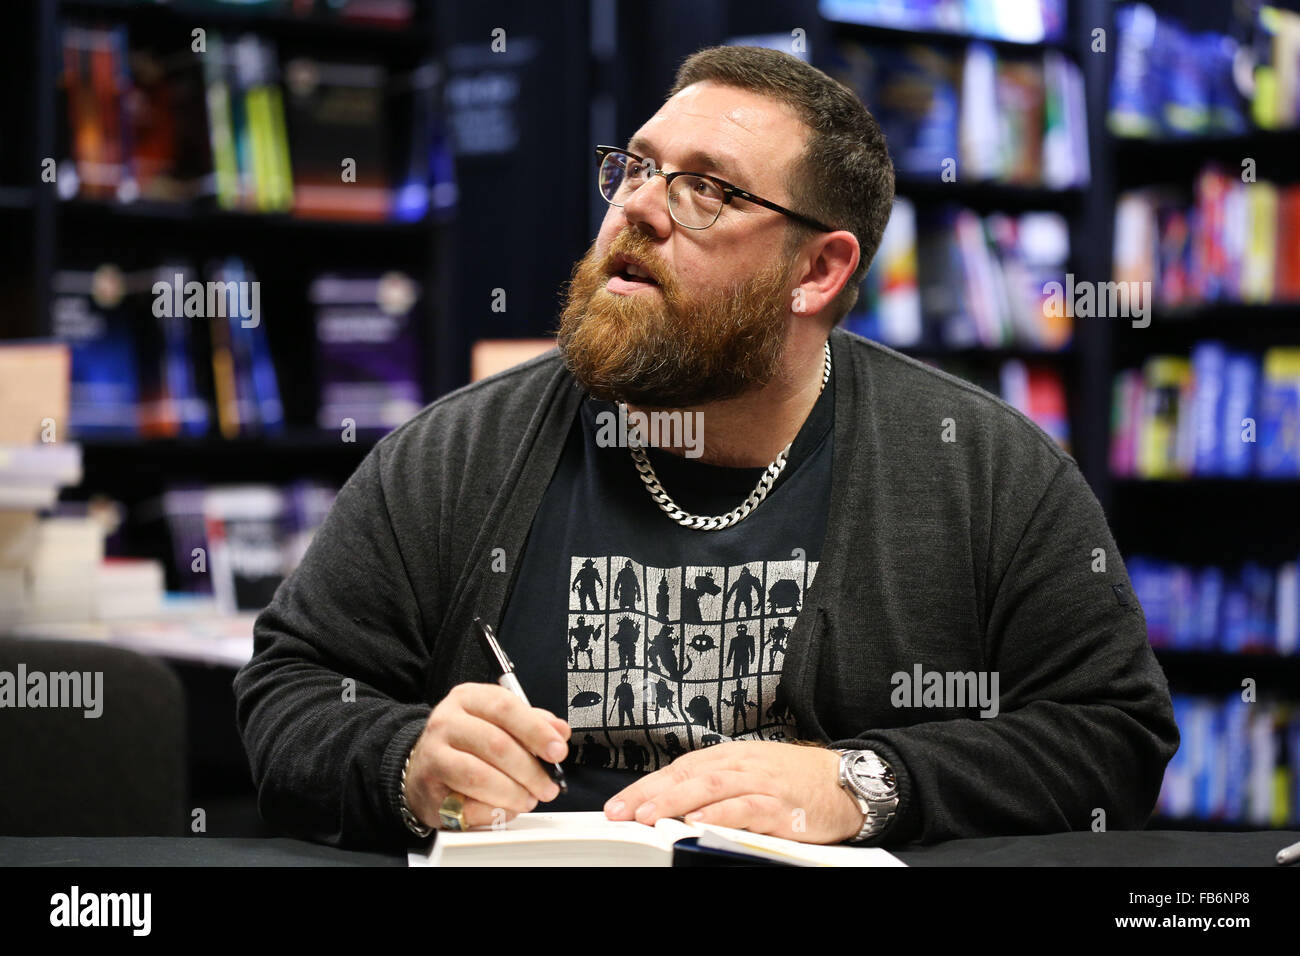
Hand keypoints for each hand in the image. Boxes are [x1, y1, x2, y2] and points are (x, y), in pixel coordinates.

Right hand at [405, 682, 570, 829]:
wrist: (420, 766)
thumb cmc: (465, 742)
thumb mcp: (496, 720)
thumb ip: (530, 722)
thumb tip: (560, 732)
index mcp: (467, 698)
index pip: (505, 708)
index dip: (536, 731)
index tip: (558, 750)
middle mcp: (446, 723)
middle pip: (496, 745)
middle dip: (530, 770)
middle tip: (548, 786)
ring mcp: (434, 756)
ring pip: (480, 776)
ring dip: (513, 793)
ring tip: (528, 799)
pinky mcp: (429, 791)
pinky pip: (467, 805)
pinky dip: (493, 811)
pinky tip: (504, 808)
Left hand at [603, 741, 864, 843]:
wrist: (844, 780)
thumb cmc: (793, 779)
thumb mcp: (749, 771)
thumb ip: (714, 783)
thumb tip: (671, 801)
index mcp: (728, 757)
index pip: (677, 769)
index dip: (645, 786)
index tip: (617, 805)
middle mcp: (740, 765)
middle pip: (686, 776)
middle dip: (649, 794)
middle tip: (620, 812)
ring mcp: (760, 784)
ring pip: (711, 788)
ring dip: (676, 802)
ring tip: (649, 817)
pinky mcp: (779, 806)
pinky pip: (746, 808)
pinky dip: (720, 815)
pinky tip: (699, 823)